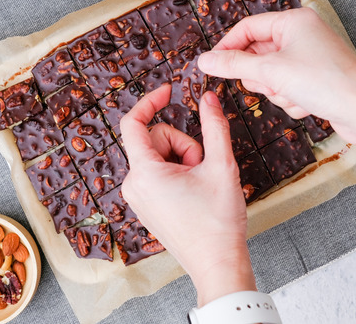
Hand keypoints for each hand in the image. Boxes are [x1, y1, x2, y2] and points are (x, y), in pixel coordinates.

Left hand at [120, 85, 255, 305]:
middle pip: (154, 139)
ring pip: (157, 157)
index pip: (133, 123)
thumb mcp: (222, 166)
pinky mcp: (146, 206)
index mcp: (145, 173)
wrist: (217, 264)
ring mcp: (137, 197)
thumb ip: (214, 126)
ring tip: (200, 183)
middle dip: (182, 144)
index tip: (168, 91)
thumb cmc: (218, 221)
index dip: (150, 101)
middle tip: (202, 167)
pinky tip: (194, 192)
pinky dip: (176, 173)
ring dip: (181, 160)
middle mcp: (133, 185)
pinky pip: (157, 174)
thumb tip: (209, 98)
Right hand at [198, 7, 355, 142]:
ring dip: (277, 92)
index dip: (227, 47)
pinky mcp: (316, 79)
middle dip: (261, 77)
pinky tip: (308, 104)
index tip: (212, 66)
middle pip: (258, 54)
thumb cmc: (324, 82)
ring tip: (294, 95)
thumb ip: (233, 65)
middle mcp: (303, 34)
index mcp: (293, 21)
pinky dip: (292, 100)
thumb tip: (205, 61)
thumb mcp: (270, 72)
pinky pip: (288, 89)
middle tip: (269, 84)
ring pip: (272, 76)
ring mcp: (310, 57)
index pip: (248, 27)